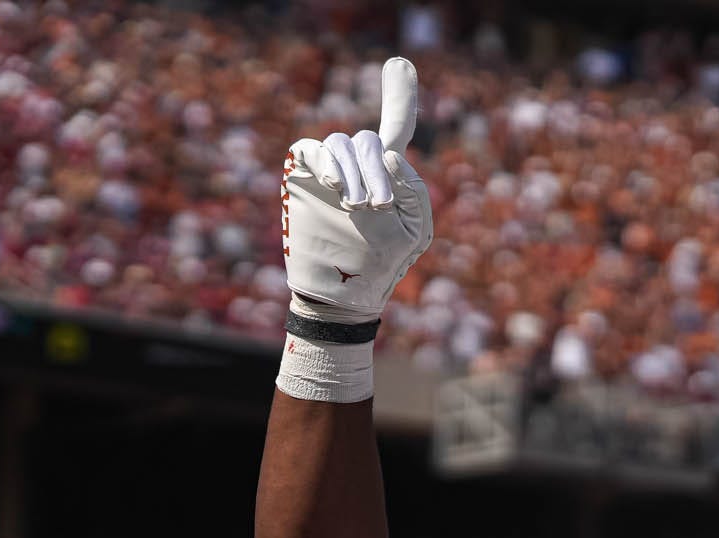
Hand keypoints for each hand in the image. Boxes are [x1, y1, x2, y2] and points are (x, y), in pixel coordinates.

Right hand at [282, 57, 432, 330]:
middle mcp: (359, 167)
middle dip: (376, 169)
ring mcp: (329, 171)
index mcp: (389, 174)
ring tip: (358, 206)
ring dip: (354, 171)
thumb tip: (390, 156)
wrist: (344, 293)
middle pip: (369, 140)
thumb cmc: (383, 265)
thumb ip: (413, 188)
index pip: (397, 128)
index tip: (400, 63)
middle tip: (378, 204)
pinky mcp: (303, 177)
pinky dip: (327, 162)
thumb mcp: (415, 229)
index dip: (400, 96)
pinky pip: (311, 148)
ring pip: (342, 143)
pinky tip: (338, 186)